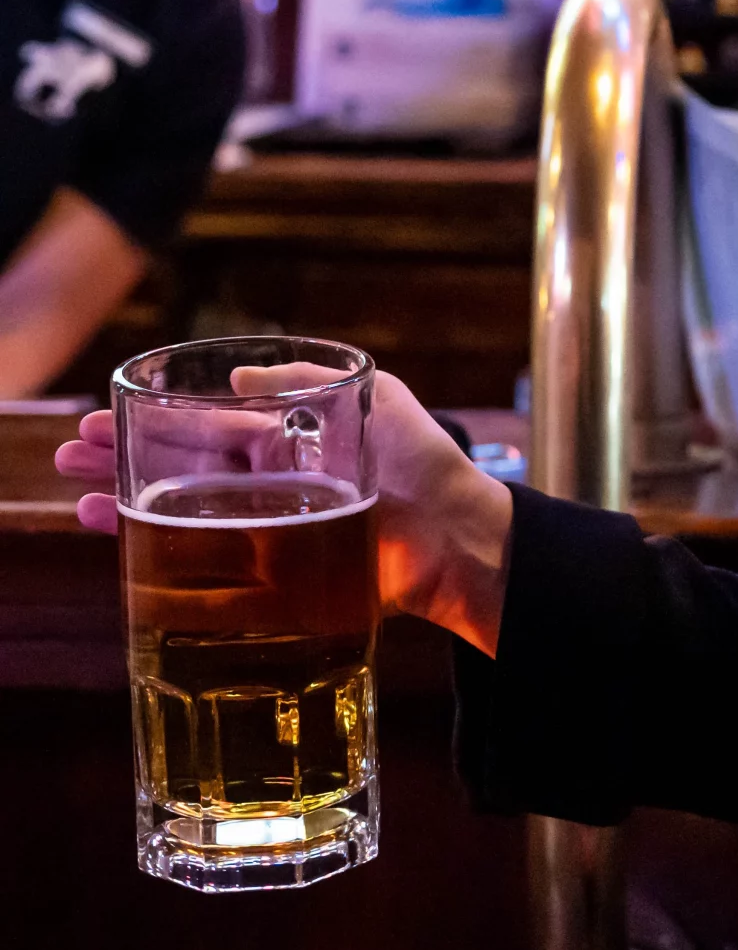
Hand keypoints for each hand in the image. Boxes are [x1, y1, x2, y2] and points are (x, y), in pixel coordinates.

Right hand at [55, 364, 514, 656]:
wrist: (454, 538)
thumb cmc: (425, 462)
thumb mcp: (377, 397)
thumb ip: (310, 381)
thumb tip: (242, 378)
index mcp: (291, 439)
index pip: (210, 423)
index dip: (159, 417)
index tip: (107, 410)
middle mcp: (270, 481)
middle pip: (183, 464)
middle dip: (126, 453)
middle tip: (70, 449)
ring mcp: (266, 527)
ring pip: (183, 507)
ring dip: (128, 495)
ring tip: (77, 484)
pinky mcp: (270, 571)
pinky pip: (203, 557)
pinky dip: (155, 544)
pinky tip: (115, 530)